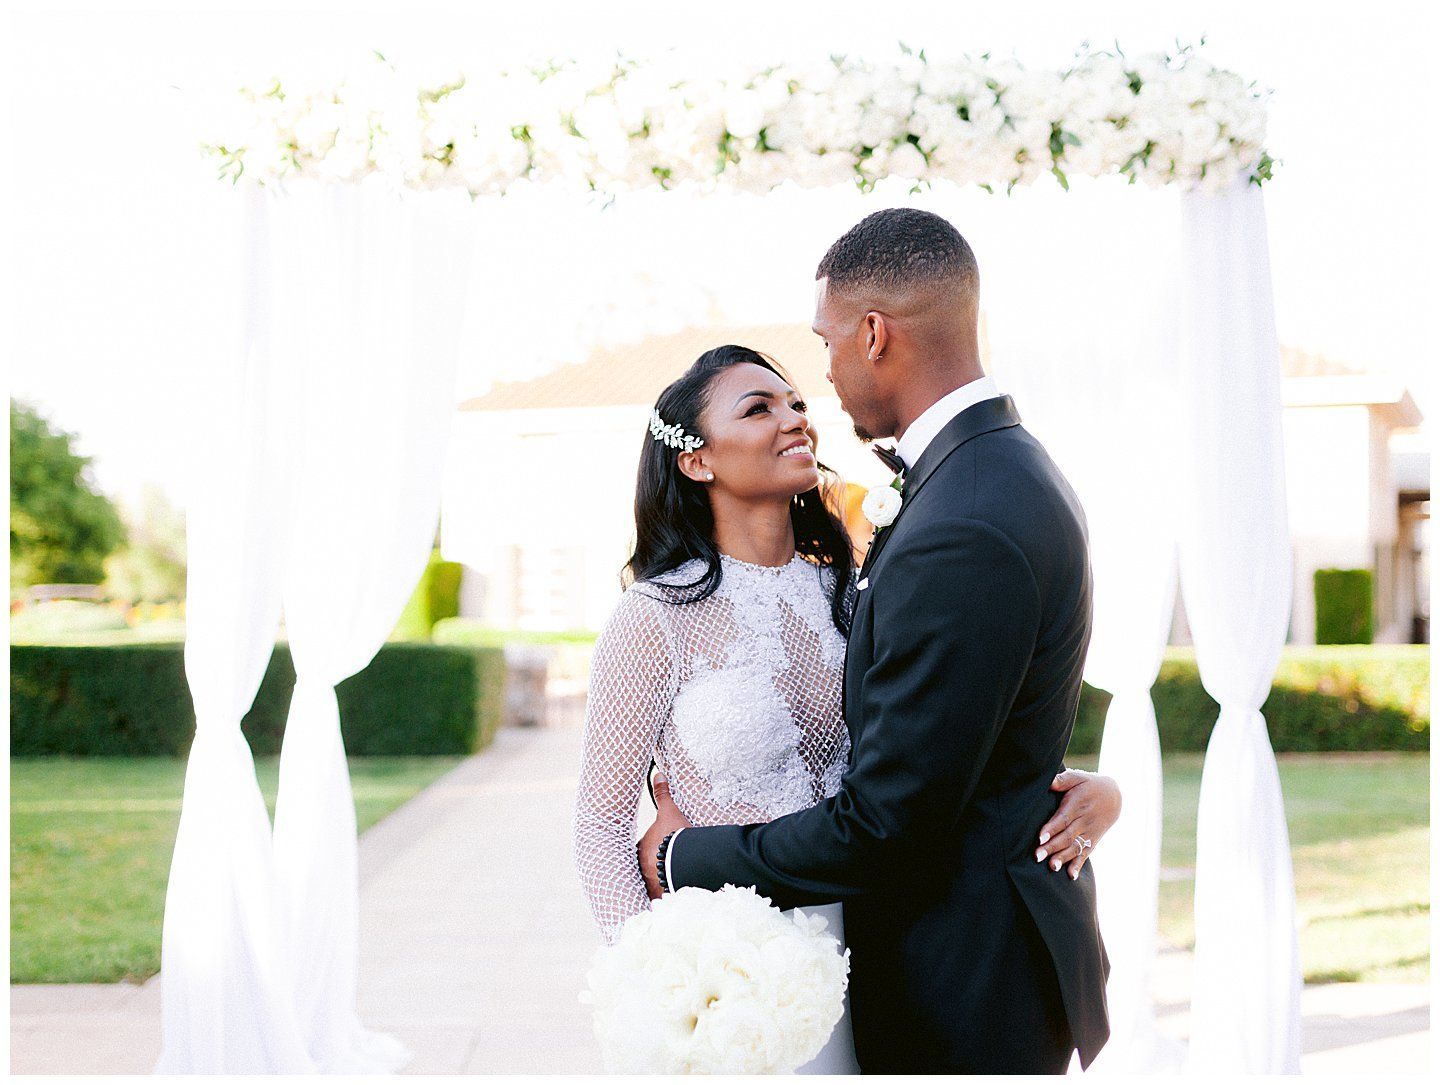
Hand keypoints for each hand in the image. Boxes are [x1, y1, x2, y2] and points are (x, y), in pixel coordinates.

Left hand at [638, 773, 691, 899]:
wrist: (684, 858)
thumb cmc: (674, 835)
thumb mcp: (669, 812)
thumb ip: (662, 794)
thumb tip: (658, 774)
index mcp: (641, 849)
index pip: (642, 850)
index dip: (651, 850)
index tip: (659, 850)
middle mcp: (641, 867)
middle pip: (645, 867)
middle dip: (652, 869)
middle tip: (663, 868)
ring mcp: (651, 882)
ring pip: (652, 883)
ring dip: (658, 884)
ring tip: (669, 885)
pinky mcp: (662, 895)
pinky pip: (661, 898)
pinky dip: (664, 899)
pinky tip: (670, 901)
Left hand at [1035, 768, 1121, 879]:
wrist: (1114, 797)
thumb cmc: (1089, 785)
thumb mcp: (1078, 778)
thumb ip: (1063, 780)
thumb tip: (1048, 781)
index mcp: (1077, 805)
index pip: (1063, 818)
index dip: (1052, 828)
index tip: (1040, 838)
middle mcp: (1084, 821)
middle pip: (1067, 836)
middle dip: (1052, 847)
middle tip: (1038, 856)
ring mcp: (1089, 832)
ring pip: (1075, 847)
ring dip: (1063, 858)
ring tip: (1052, 867)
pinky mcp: (1093, 841)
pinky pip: (1085, 854)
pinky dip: (1078, 865)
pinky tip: (1071, 875)